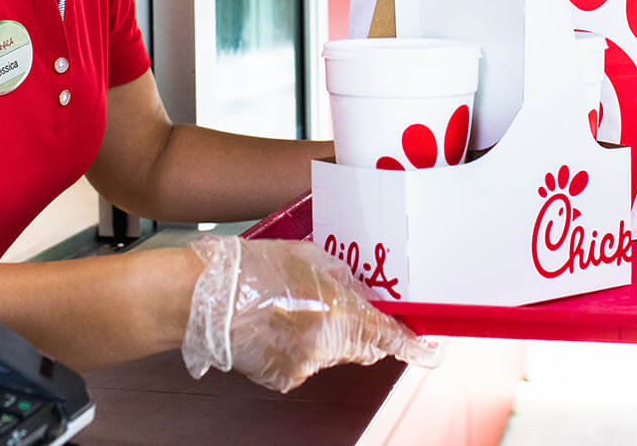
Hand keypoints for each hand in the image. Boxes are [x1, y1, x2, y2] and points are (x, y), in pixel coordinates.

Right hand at [181, 234, 440, 392]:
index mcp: (340, 314)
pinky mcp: (281, 379)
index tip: (431, 351)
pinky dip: (299, 347)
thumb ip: (345, 279)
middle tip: (342, 304)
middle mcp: (327, 348)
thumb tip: (362, 292)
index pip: (390, 337)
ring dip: (325, 334)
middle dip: (363, 330)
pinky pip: (304, 363)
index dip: (414, 345)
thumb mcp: (311, 257)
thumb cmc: (255, 269)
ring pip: (331, 354)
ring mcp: (303, 367)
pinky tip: (276, 323)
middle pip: (362, 347)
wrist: (205, 298)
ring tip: (292, 306)